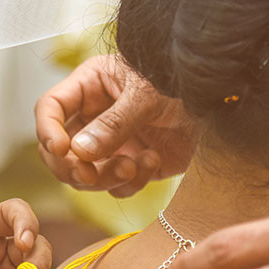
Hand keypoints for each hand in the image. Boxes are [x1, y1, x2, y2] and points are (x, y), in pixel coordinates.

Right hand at [35, 54, 195, 196]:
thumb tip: (78, 152)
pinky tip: (154, 160)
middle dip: (71, 168)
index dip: (47, 130)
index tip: (62, 150)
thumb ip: (114, 123)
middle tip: (89, 175)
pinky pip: (117, 187)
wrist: (221, 102)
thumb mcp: (147, 95)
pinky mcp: (132, 166)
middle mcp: (93, 118)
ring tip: (132, 166)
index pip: (49, 108)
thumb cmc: (181, 81)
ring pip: (85, 177)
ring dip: (105, 178)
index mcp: (89, 87)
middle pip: (58, 152)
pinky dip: (132, 183)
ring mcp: (111, 145)